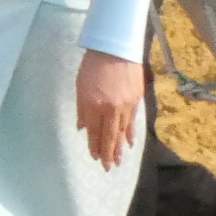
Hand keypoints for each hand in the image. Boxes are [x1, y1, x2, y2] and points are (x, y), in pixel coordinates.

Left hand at [75, 48, 142, 169]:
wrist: (116, 48)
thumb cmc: (93, 65)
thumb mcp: (80, 86)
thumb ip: (82, 109)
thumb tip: (82, 128)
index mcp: (93, 104)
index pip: (94, 131)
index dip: (94, 145)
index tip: (95, 157)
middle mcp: (110, 108)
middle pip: (108, 135)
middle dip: (107, 153)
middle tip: (108, 168)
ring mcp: (125, 105)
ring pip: (121, 131)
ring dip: (119, 148)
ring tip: (118, 162)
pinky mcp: (136, 100)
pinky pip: (132, 121)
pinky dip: (130, 134)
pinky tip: (128, 144)